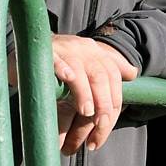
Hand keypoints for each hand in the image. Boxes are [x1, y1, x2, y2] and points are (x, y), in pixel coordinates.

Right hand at [50, 34, 138, 154]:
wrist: (32, 42)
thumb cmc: (62, 57)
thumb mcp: (87, 60)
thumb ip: (108, 67)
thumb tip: (133, 73)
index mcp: (94, 51)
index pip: (113, 75)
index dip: (114, 100)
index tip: (106, 124)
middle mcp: (82, 49)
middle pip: (101, 76)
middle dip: (103, 103)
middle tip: (101, 124)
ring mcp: (64, 50)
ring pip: (81, 72)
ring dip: (85, 93)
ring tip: (87, 112)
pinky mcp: (45, 53)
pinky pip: (55, 60)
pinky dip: (63, 69)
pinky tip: (68, 78)